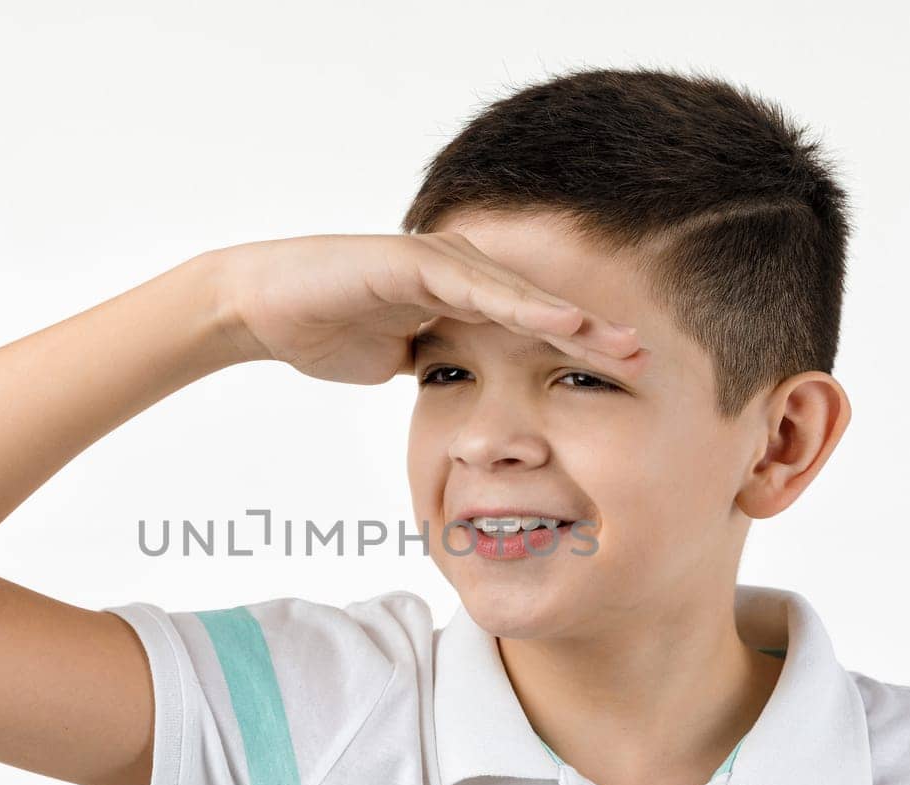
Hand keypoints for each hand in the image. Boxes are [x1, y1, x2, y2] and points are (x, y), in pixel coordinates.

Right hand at [210, 232, 639, 384]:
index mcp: (461, 303)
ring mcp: (438, 263)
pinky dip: (520, 304)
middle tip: (648, 363)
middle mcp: (459, 276)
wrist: (261, 308)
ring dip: (573, 320)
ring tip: (620, 345)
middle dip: (594, 337)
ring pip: (519, 295)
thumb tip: (466, 400)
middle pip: (539, 309)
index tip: (625, 386)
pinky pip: (475, 284)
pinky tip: (561, 320)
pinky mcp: (412, 260)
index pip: (531, 332)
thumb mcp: (401, 362)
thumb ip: (439, 369)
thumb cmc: (325, 331)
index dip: (579, 356)